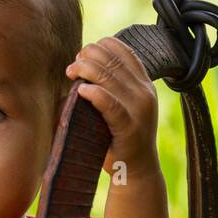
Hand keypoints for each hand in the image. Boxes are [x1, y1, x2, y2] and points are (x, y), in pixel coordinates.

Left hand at [65, 36, 159, 176]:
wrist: (135, 171)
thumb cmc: (120, 138)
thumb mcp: (122, 107)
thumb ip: (111, 87)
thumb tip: (83, 63)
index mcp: (145, 85)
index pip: (126, 51)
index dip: (102, 45)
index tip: (85, 53)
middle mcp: (145, 93)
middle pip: (114, 61)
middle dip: (89, 56)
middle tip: (73, 64)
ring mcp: (139, 109)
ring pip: (109, 77)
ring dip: (86, 69)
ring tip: (71, 72)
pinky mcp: (129, 126)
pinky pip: (109, 103)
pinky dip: (94, 93)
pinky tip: (80, 90)